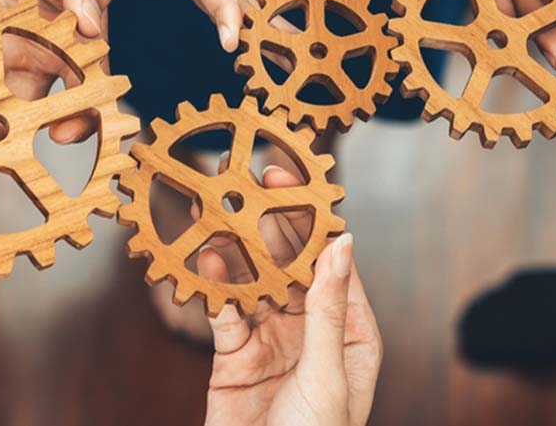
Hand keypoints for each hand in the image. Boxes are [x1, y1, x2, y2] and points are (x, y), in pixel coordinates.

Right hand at [167, 0, 358, 51]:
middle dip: (251, 31)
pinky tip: (283, 53)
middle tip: (286, 60)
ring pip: (223, 17)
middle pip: (215, 2)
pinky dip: (257, 34)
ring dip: (257, 36)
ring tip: (292, 60)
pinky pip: (231, 20)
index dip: (220, 7)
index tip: (232, 41)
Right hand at [201, 167, 381, 425]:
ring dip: (238, 249)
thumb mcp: (327, 373)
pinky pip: (224, 312)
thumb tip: (341, 244)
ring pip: (255, 283)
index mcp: (351, 334)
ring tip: (222, 210)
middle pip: (292, 266)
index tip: (296, 181)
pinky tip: (204, 260)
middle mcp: (312, 332)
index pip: (334, 265)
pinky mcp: (234, 358)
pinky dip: (214, 286)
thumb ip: (327, 308)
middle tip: (252, 181)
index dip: (316, 220)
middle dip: (272, 224)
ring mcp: (272, 343)